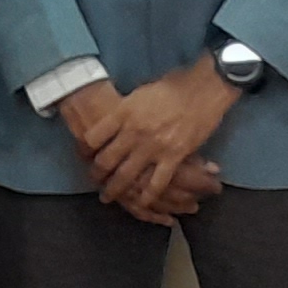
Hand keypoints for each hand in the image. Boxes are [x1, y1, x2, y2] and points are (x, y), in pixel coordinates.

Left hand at [66, 67, 241, 224]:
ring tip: (107, 197)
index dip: (85, 149)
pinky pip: (156, 183)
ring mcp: (153, 147)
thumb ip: (127, 111)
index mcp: (124, 112)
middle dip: (97, 174)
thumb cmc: (174, 84)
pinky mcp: (174, 157)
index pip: (93, 137)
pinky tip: (142, 202)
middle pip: (106, 160)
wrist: (205, 88)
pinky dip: (148, 196)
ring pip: (127, 175)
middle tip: (94, 180)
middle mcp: (134, 132)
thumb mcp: (141, 92)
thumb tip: (116, 122)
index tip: (83, 155)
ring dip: (115, 190)